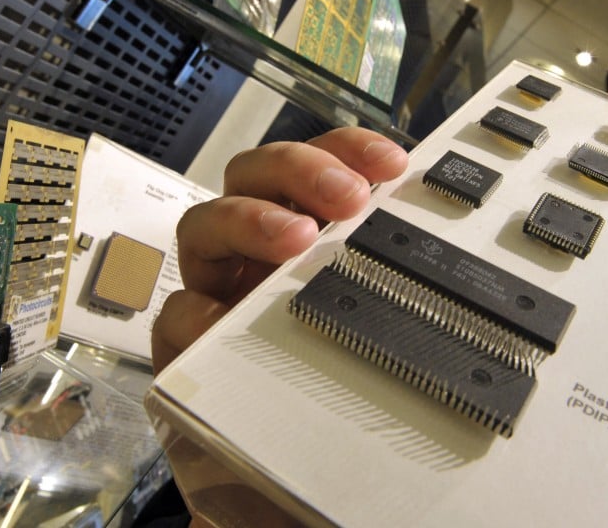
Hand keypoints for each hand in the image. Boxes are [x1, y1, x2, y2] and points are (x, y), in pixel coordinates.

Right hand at [152, 127, 408, 373]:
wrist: (286, 457)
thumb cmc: (331, 371)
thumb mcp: (369, 313)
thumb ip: (384, 272)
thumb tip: (431, 239)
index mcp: (300, 230)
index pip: (315, 166)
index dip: (347, 150)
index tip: (392, 163)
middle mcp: (254, 250)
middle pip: (253, 175)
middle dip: (299, 170)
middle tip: (347, 196)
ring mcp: (215, 290)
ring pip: (205, 224)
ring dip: (251, 219)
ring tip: (298, 238)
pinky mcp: (183, 343)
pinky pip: (175, 314)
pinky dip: (200, 311)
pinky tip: (230, 322)